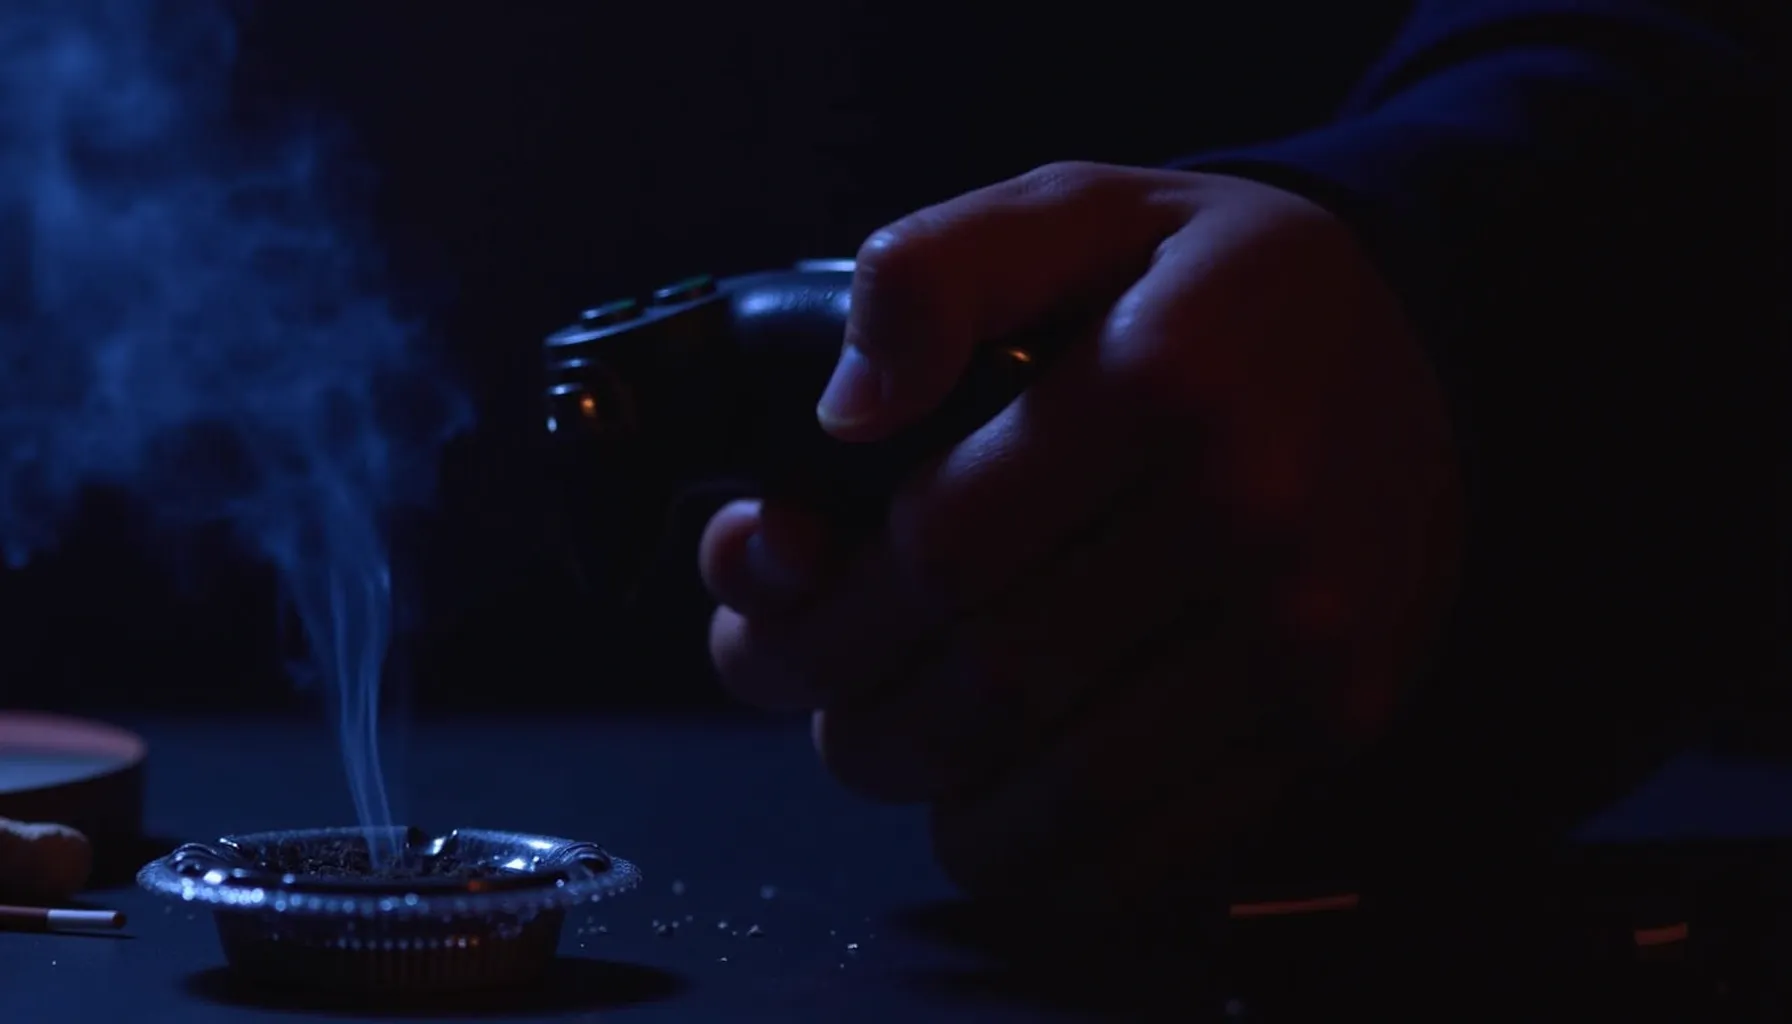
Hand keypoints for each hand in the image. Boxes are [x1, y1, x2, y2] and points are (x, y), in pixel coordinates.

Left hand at [700, 163, 1462, 912]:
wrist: (1412, 342)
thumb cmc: (1203, 283)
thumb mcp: (1072, 211)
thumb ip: (937, 272)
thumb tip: (843, 410)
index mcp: (1162, 378)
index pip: (938, 550)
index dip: (817, 611)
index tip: (774, 620)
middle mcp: (1250, 515)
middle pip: (988, 684)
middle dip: (859, 716)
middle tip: (829, 697)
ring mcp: (1306, 634)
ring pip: (1065, 793)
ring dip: (938, 803)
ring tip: (900, 752)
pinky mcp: (1338, 716)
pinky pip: (1160, 849)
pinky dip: (1043, 864)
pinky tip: (996, 816)